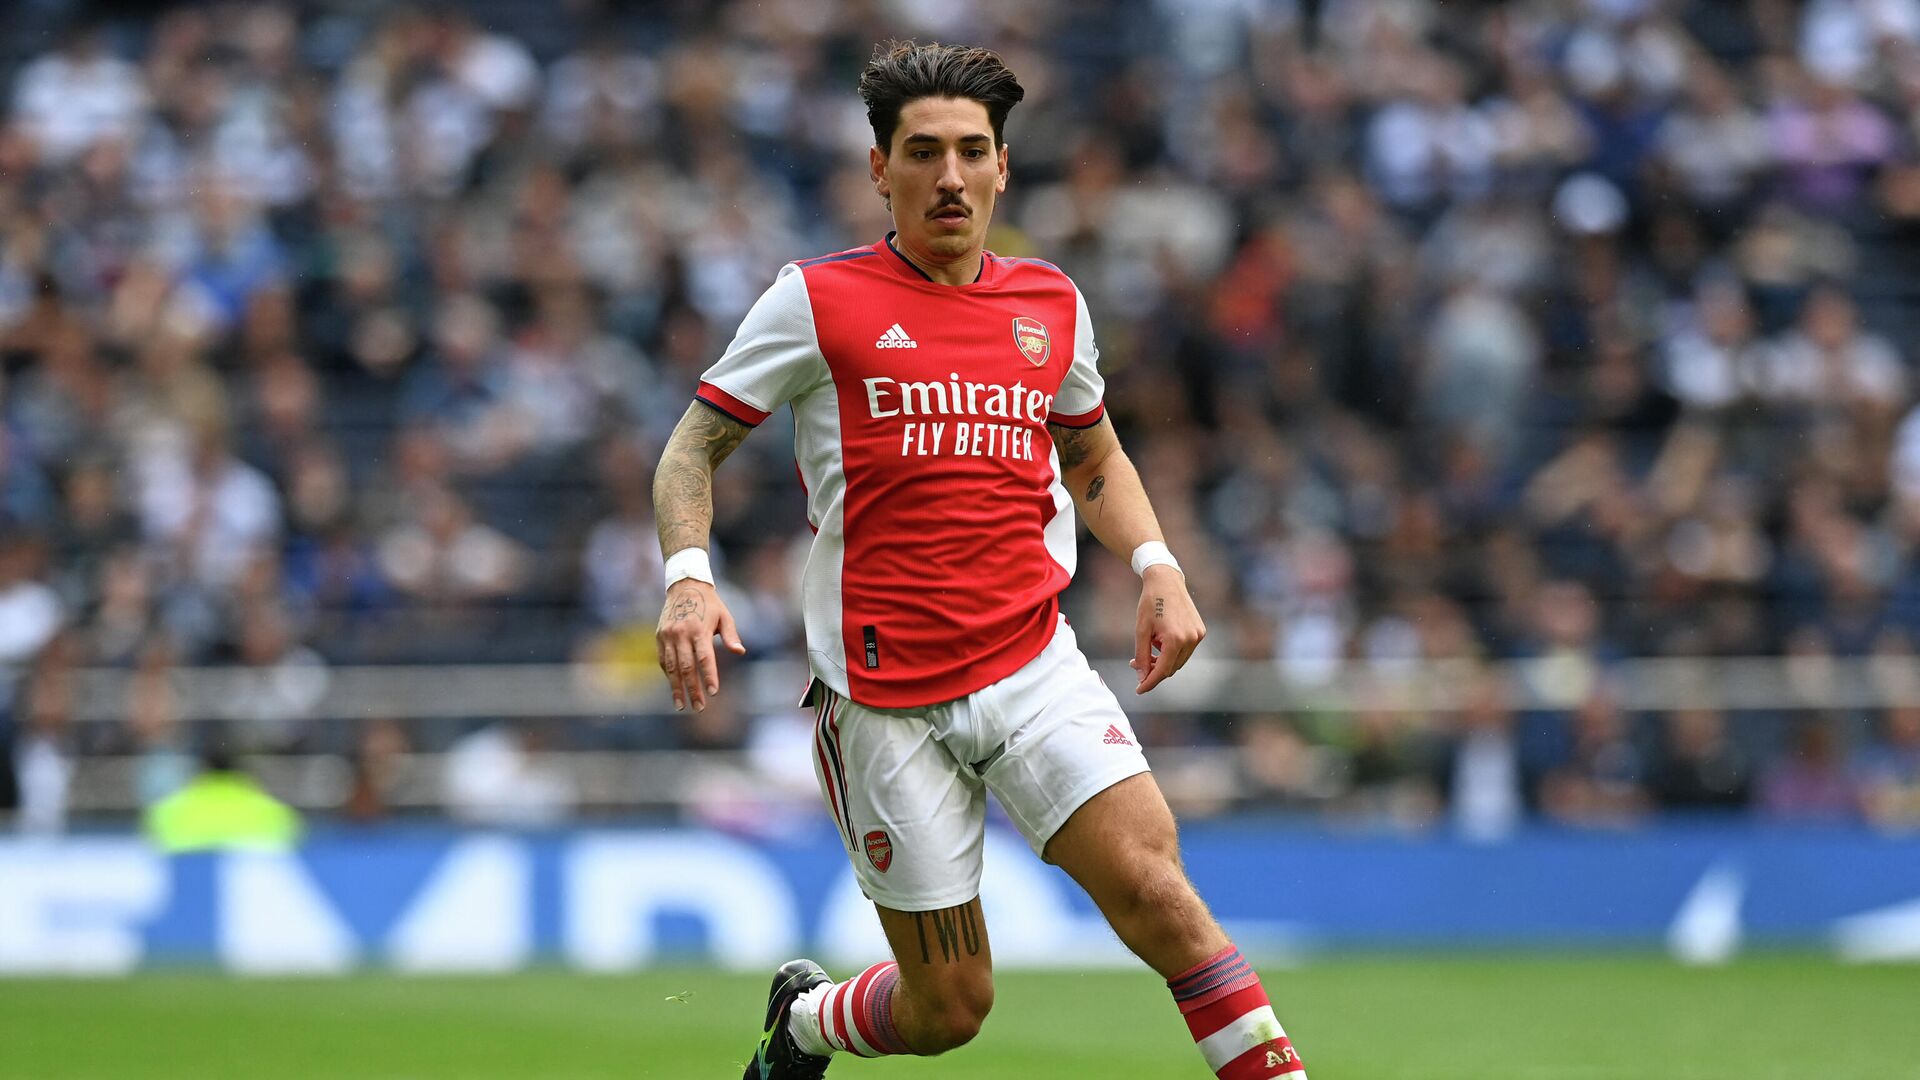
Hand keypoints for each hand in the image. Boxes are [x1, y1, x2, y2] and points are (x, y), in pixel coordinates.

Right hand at [655, 580, 744, 710]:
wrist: (684, 586)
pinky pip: (664, 660)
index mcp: (700, 629)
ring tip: (682, 705)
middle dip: (693, 689)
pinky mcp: (660, 637)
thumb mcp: (724, 616)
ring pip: (672, 667)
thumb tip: (740, 651)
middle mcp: (682, 634)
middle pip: (687, 667)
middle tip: (699, 707)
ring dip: (676, 688)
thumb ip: (731, 635)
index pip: (704, 658)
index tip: (713, 692)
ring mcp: (668, 636)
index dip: (708, 676)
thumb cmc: (710, 603)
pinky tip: (674, 688)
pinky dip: (669, 675)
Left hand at [1130, 565, 1203, 693]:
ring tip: (1148, 647)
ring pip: (1178, 661)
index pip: (1162, 671)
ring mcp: (1198, 636)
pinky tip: (1160, 640)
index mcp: (1175, 640)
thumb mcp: (1141, 630)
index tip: (1139, 690)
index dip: (1149, 682)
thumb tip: (1142, 677)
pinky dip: (1172, 652)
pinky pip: (1185, 651)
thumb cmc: (1150, 603)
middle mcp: (1191, 639)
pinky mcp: (1200, 631)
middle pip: (1171, 668)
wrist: (1166, 581)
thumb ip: (1141, 656)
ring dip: (1163, 661)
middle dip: (1153, 670)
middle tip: (1135, 663)